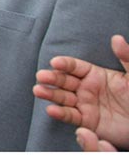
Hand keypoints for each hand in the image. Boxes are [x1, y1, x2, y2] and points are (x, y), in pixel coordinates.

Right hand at [33, 34, 128, 150]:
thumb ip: (126, 56)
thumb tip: (116, 38)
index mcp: (95, 74)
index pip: (75, 66)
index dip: (64, 64)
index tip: (55, 62)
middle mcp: (86, 88)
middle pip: (64, 81)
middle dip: (51, 78)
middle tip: (41, 76)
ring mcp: (85, 104)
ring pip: (63, 98)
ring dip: (49, 94)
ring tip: (39, 90)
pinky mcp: (87, 121)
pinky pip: (71, 116)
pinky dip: (60, 114)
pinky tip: (51, 109)